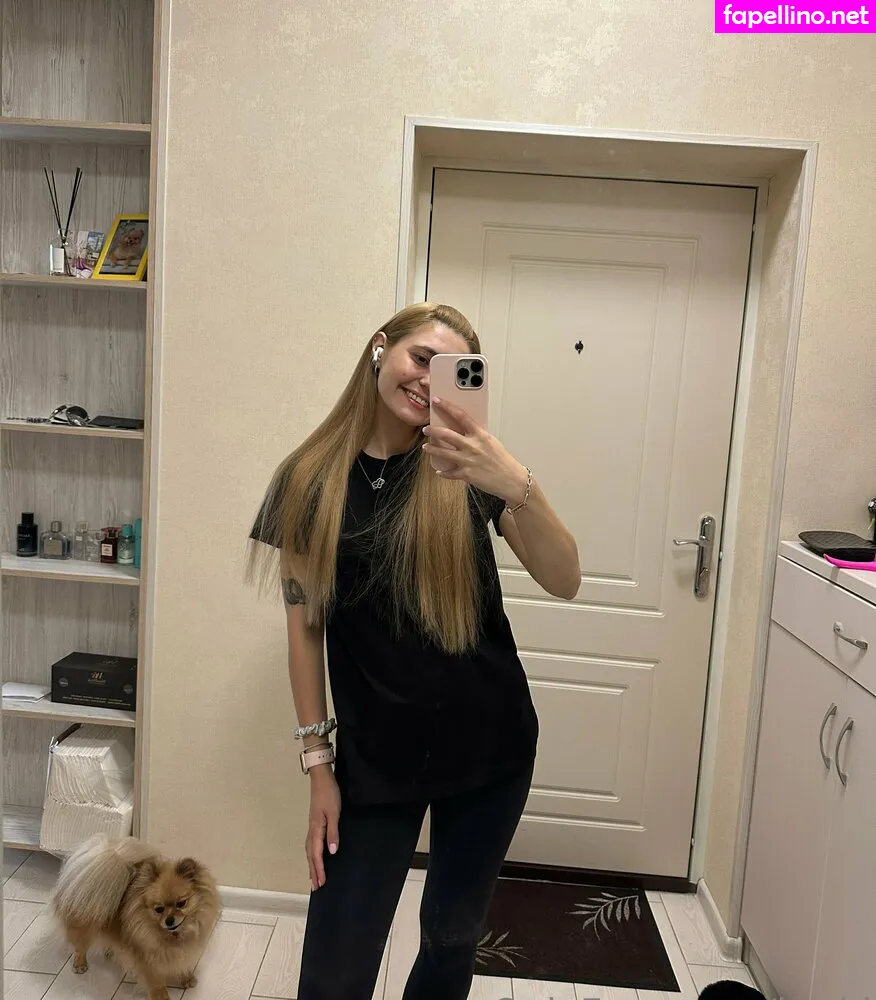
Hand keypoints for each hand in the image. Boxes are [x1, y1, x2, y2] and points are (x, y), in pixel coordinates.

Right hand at [306, 768, 340, 889]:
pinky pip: (311, 843)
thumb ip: (333, 832)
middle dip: (313, 871)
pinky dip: (312, 854)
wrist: (321, 778)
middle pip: (311, 855)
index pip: (316, 854)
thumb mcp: (334, 813)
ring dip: (311, 864)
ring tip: (313, 877)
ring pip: (309, 850)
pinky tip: (315, 856)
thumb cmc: (329, 794)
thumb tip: (332, 852)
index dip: (319, 869)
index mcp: (316, 829)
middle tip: (316, 887)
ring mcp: (312, 826)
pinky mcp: (315, 822)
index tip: (321, 883)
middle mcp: (312, 830)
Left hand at [422, 397, 527, 504]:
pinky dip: (443, 472)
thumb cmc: (504, 461)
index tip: (437, 401)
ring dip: (432, 449)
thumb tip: (465, 432)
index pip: (461, 416)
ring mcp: (468, 460)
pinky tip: (439, 470)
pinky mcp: (466, 474)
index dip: (447, 406)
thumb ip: (478, 436)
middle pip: (446, 434)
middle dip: (433, 430)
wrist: (511, 480)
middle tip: (427, 429)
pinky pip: (449, 472)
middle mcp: (472, 446)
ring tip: (426, 447)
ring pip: (443, 452)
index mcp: (480, 435)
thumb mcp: (492, 442)